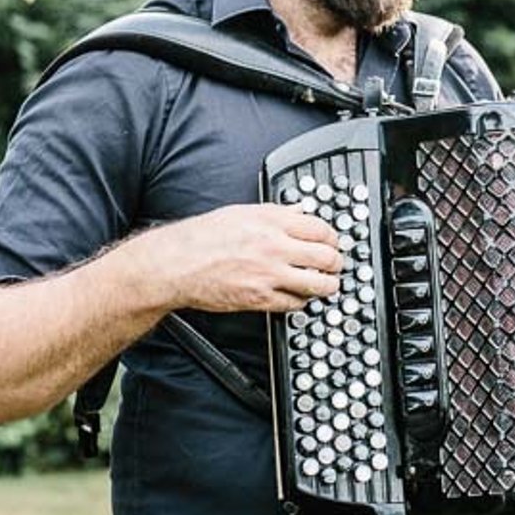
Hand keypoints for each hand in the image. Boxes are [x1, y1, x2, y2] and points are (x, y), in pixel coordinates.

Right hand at [130, 203, 342, 313]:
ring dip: (327, 285)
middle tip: (335, 265)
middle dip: (336, 262)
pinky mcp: (261, 298)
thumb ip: (275, 213)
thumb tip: (299, 211)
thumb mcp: (242, 212)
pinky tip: (299, 296)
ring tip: (326, 284)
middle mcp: (275, 247)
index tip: (333, 242)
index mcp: (271, 222)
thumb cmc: (203, 237)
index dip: (333, 238)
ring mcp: (269, 274)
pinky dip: (302, 301)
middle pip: (327, 256)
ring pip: (318, 284)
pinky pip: (295, 303)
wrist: (177, 264)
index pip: (321, 229)